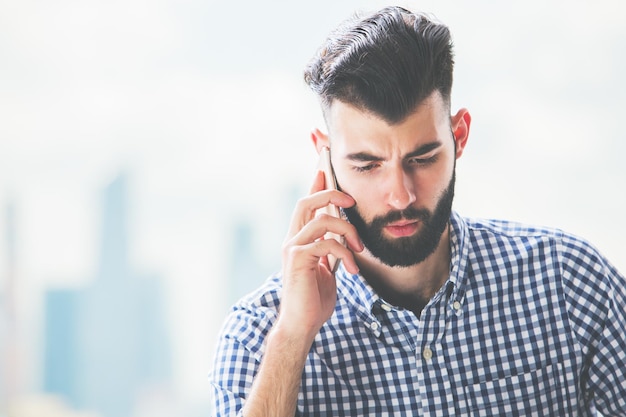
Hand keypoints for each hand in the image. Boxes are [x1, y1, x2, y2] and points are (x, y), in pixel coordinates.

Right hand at [278, 170, 362, 342]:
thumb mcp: (327, 269)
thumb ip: (331, 249)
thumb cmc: (314, 299)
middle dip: (329, 193)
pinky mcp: (298, 259)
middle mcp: (292, 240)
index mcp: (299, 240)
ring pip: (320, 220)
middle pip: (306, 201)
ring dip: (346, 230)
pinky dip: (345, 253)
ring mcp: (292, 248)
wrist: (302, 324)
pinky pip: (326, 243)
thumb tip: (345, 235)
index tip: (325, 168)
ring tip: (359, 248)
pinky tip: (353, 269)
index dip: (315, 184)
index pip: (306, 205)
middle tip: (351, 200)